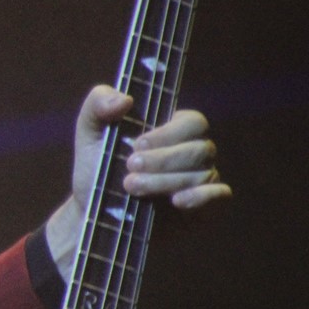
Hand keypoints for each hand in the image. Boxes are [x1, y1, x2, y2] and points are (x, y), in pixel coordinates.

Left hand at [44, 85, 229, 275]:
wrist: (94, 209)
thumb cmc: (96, 165)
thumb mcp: (89, 132)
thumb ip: (98, 104)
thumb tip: (125, 99)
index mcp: (173, 129)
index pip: (193, 121)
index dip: (170, 132)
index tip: (137, 143)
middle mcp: (192, 152)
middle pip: (200, 149)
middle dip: (164, 159)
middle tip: (129, 166)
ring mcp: (199, 179)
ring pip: (204, 174)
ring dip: (166, 180)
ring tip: (131, 187)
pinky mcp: (202, 206)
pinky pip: (219, 195)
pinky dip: (202, 197)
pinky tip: (176, 201)